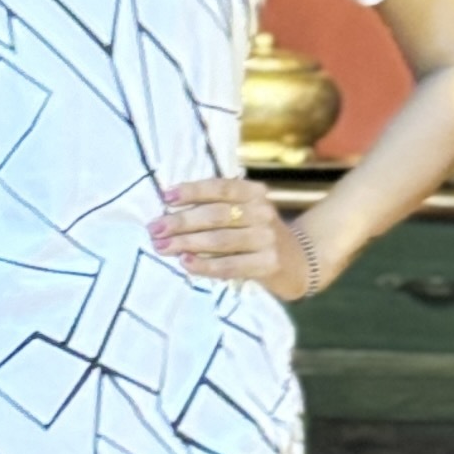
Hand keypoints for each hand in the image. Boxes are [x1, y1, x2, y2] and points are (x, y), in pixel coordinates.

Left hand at [154, 178, 316, 298]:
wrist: (300, 262)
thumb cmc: (259, 234)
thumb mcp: (247, 211)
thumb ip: (219, 206)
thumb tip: (170, 207)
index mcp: (255, 193)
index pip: (220, 188)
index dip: (191, 191)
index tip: (165, 196)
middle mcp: (262, 212)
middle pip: (215, 215)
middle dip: (180, 222)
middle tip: (154, 228)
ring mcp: (267, 239)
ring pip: (219, 240)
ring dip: (186, 244)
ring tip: (161, 247)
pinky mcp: (267, 264)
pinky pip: (230, 265)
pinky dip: (205, 265)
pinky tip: (186, 263)